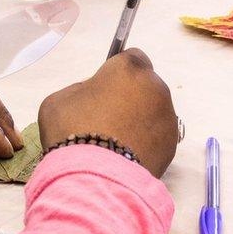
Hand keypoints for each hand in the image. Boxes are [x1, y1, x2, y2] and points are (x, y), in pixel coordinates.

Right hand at [38, 49, 178, 177]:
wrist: (95, 176)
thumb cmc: (73, 131)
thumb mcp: (60, 100)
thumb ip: (82, 90)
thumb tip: (93, 96)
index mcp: (129, 69)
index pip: (131, 57)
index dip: (117, 72)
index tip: (105, 86)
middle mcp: (155, 87)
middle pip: (144, 86)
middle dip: (130, 96)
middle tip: (107, 118)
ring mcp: (167, 116)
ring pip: (153, 111)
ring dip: (139, 120)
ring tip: (115, 142)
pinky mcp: (172, 143)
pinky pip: (157, 136)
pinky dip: (146, 142)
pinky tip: (125, 156)